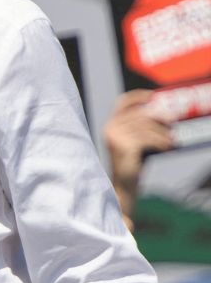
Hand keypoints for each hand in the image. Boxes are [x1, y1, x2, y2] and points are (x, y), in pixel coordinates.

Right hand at [103, 89, 172, 221]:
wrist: (123, 186)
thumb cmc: (131, 163)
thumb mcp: (133, 141)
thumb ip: (140, 128)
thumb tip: (163, 115)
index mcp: (110, 124)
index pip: (122, 103)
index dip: (137, 96)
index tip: (153, 96)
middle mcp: (110, 128)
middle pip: (140, 115)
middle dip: (159, 118)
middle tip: (173, 122)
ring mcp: (115, 137)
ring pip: (146, 128)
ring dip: (163, 134)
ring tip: (173, 141)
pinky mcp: (124, 146)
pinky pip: (148, 139)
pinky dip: (161, 143)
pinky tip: (167, 148)